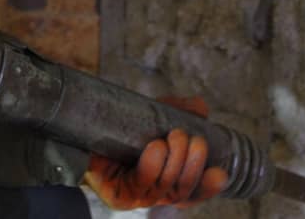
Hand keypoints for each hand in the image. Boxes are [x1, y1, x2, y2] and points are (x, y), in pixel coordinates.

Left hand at [83, 96, 228, 209]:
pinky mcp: (117, 194)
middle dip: (192, 164)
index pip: (194, 191)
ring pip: (164, 187)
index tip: (219, 172)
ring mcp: (137, 196)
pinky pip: (139, 184)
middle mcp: (155, 192)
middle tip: (190, 138)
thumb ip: (180, 110)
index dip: (208, 186)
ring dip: (175, 163)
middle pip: (182, 190)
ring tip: (173, 137)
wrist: (85, 130)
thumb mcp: (156, 114)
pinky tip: (155, 148)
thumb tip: (200, 108)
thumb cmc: (124, 126)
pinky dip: (151, 166)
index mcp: (169, 179)